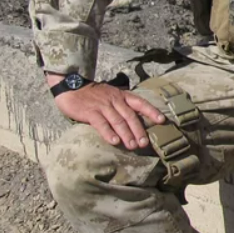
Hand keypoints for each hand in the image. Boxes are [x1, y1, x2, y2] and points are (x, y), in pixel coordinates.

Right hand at [46, 73, 165, 150]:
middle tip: (144, 143)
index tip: (162, 120)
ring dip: (126, 135)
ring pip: (118, 121)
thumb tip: (135, 119)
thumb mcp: (112, 95)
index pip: (141, 103)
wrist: (71, 86)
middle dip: (139, 130)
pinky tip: (114, 141)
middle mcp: (115, 100)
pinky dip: (108, 133)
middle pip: (130, 116)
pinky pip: (101, 123)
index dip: (152, 111)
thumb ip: (122, 105)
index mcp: (122, 96)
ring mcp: (103, 106)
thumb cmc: (93, 94)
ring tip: (132, 146)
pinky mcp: (90, 112)